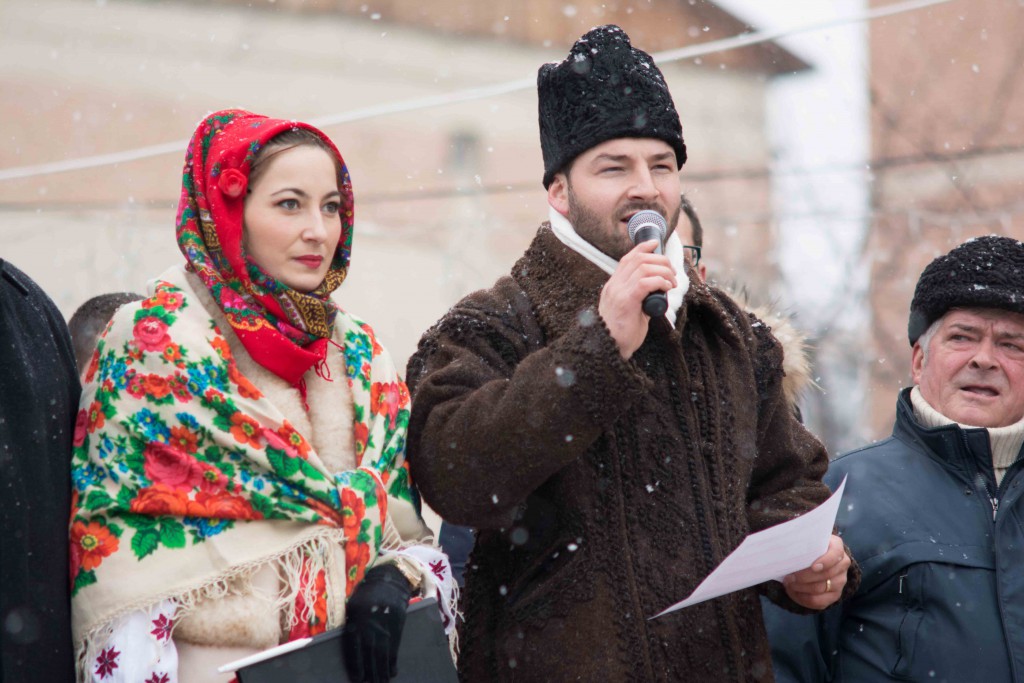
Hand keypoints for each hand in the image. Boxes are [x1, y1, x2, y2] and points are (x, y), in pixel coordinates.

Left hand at [342, 564, 414, 682]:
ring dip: (382, 670)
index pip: (355, 646)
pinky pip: (395, 645)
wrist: (388, 580)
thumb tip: (352, 652)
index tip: (358, 679)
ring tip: (382, 682)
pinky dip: (394, 660)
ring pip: (383, 651)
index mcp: (356, 618)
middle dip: (370, 671)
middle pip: (370, 652)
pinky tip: (393, 671)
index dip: (356, 664)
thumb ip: (352, 627)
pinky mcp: (398, 622)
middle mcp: (370, 622)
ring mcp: (385, 622)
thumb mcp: (353, 608)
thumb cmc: (366, 596)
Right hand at [598, 240, 676, 359]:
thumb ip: (640, 298)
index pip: (627, 258)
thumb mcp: (631, 311)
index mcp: (613, 286)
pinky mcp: (626, 301)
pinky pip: (645, 282)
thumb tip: (657, 291)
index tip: (656, 243)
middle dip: (660, 260)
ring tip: (671, 282)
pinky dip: (660, 281)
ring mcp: (618, 292)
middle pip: (639, 259)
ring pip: (644, 267)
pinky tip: (666, 288)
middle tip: (672, 273)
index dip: (643, 248)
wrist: (609, 350)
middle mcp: (614, 285)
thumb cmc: (622, 334)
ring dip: (663, 271)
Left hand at [782, 534, 850, 609]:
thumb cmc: (809, 547)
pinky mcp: (835, 595)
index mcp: (837, 546)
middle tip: (789, 577)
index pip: (835, 554)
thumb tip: (786, 548)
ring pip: (820, 589)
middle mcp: (842, 564)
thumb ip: (802, 542)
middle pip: (825, 575)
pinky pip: (819, 602)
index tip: (813, 566)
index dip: (825, 561)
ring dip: (801, 588)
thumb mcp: (807, 540)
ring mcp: (840, 581)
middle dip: (804, 577)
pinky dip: (803, 598)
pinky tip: (793, 592)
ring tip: (788, 583)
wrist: (817, 557)